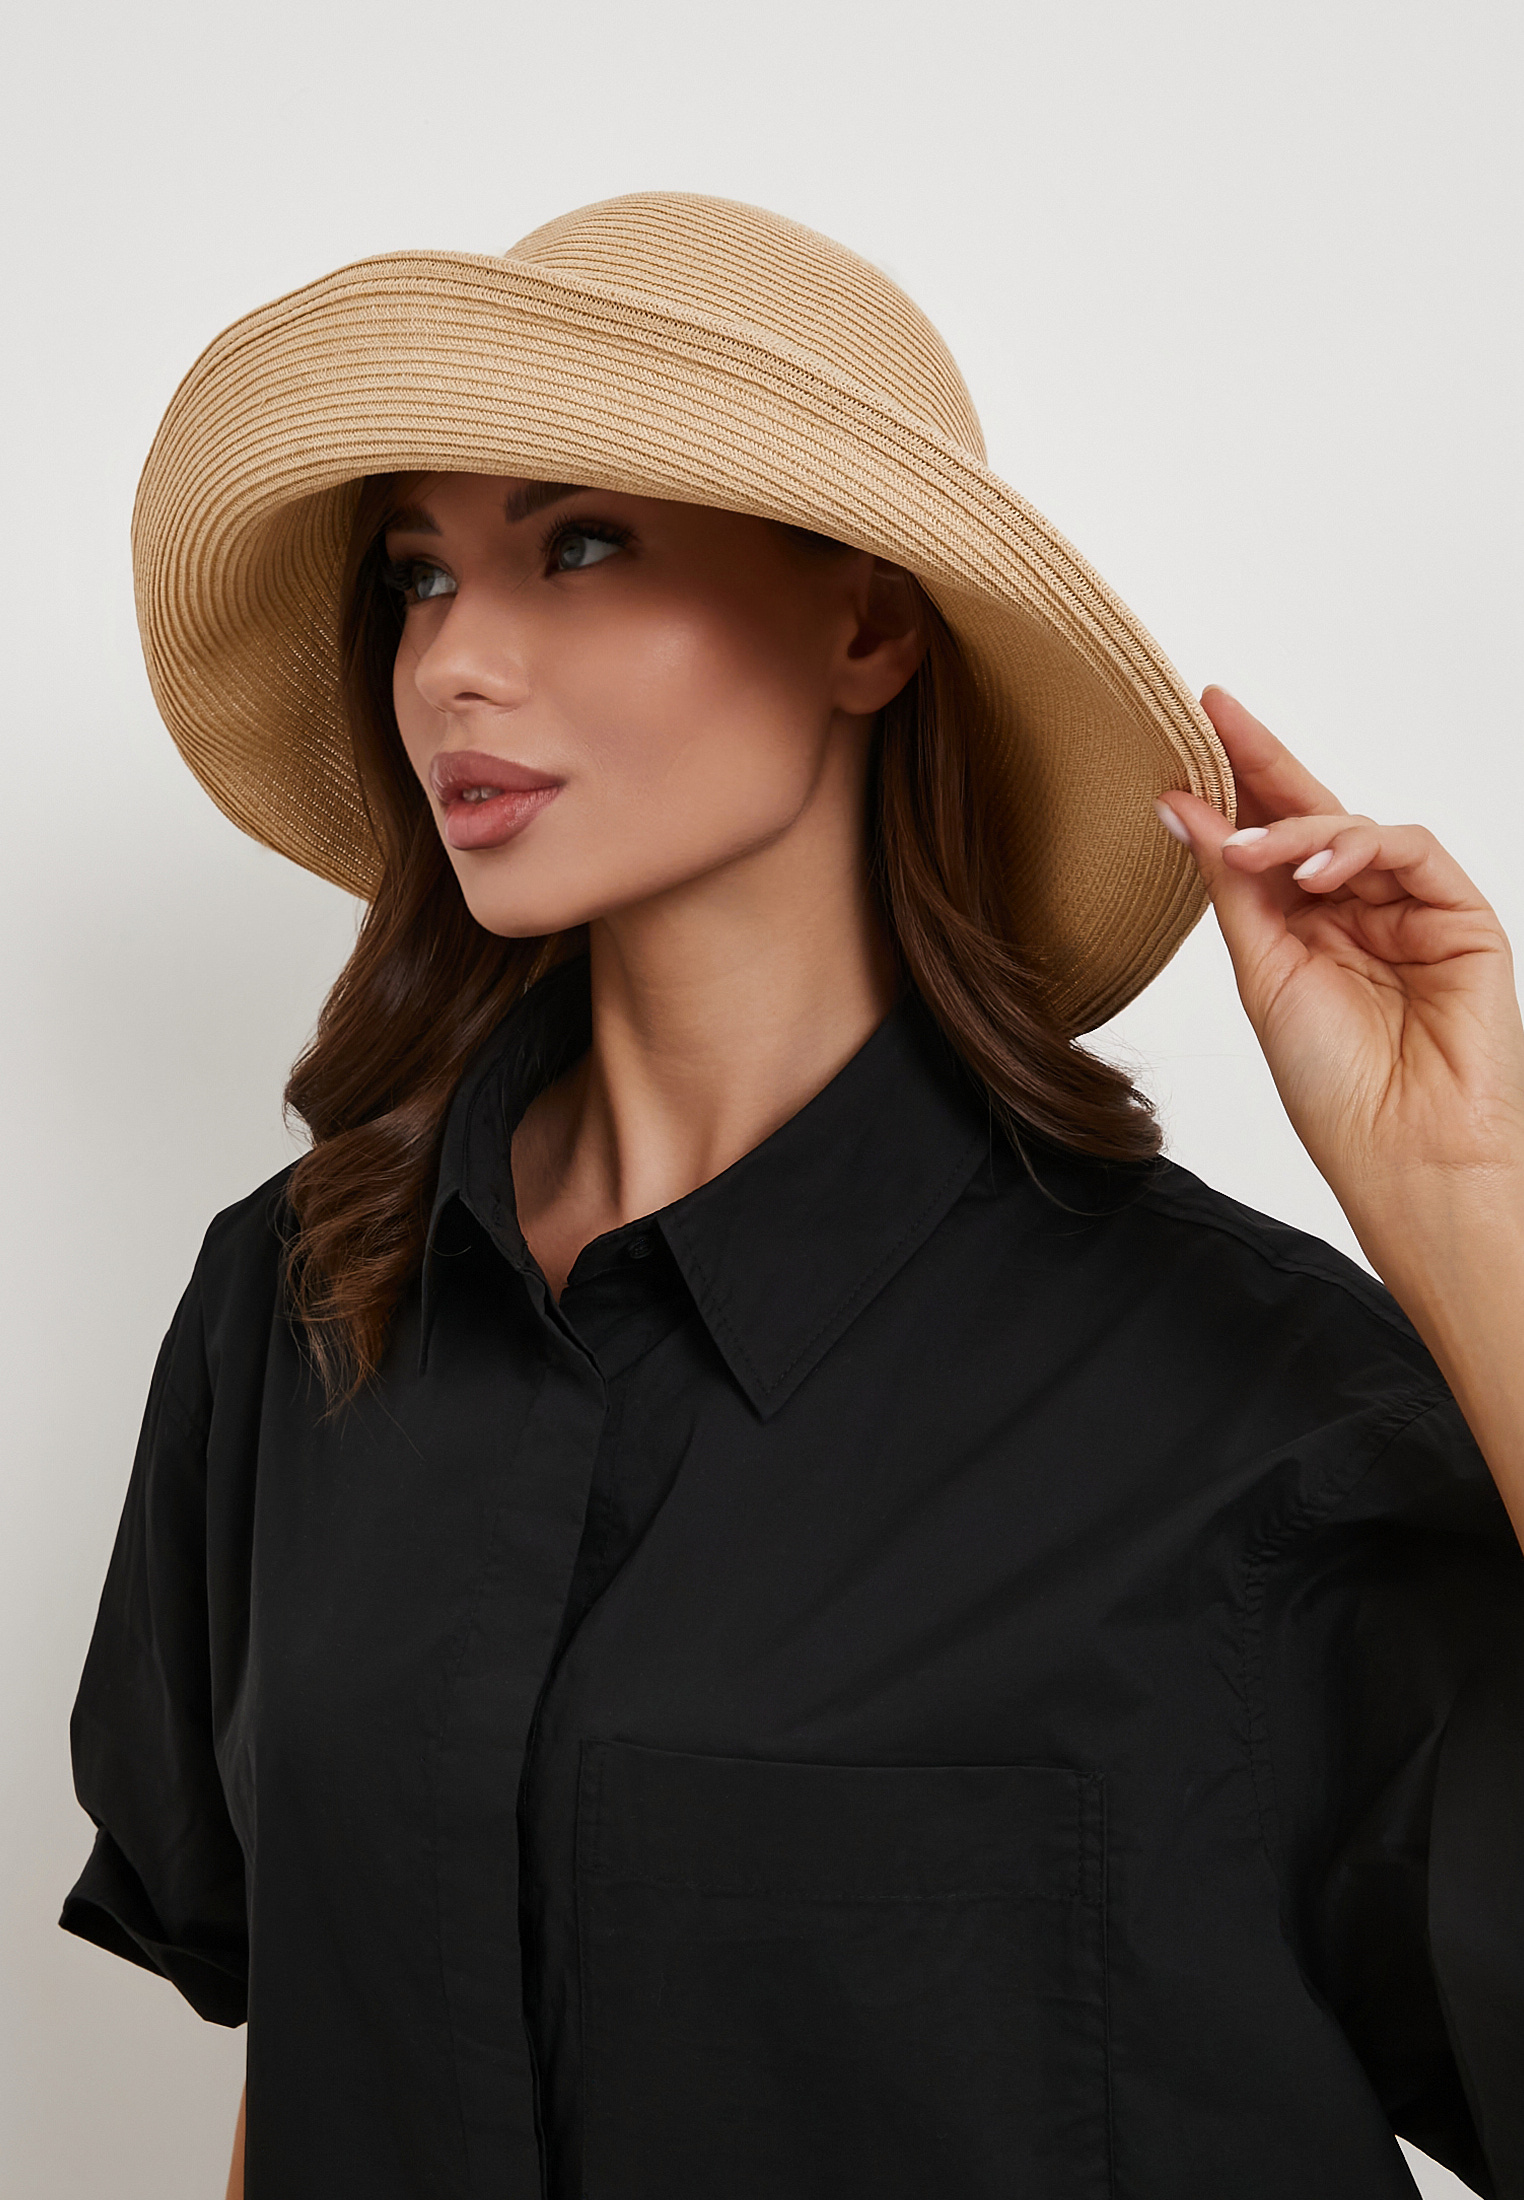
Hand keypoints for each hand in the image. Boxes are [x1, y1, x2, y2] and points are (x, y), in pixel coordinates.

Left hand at [1155, 687, 1523, 1269]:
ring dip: (1298, 827)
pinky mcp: (1461, 916)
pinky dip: (1357, 848)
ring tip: (1254, 852)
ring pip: (1353, 828)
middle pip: (1309, 814)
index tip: (1187, 727)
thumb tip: (1181, 806)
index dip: (1231, 781)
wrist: (1405, 1154)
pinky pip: (1410, 850)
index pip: (1266, 838)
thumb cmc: (1335, 1088)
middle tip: (1213, 713)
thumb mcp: (1262, 973)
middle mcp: (1357, 912)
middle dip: (1261, 761)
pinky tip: (1313, 871)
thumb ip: (1230, 885)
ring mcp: (1411, 910)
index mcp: (1305, 929)